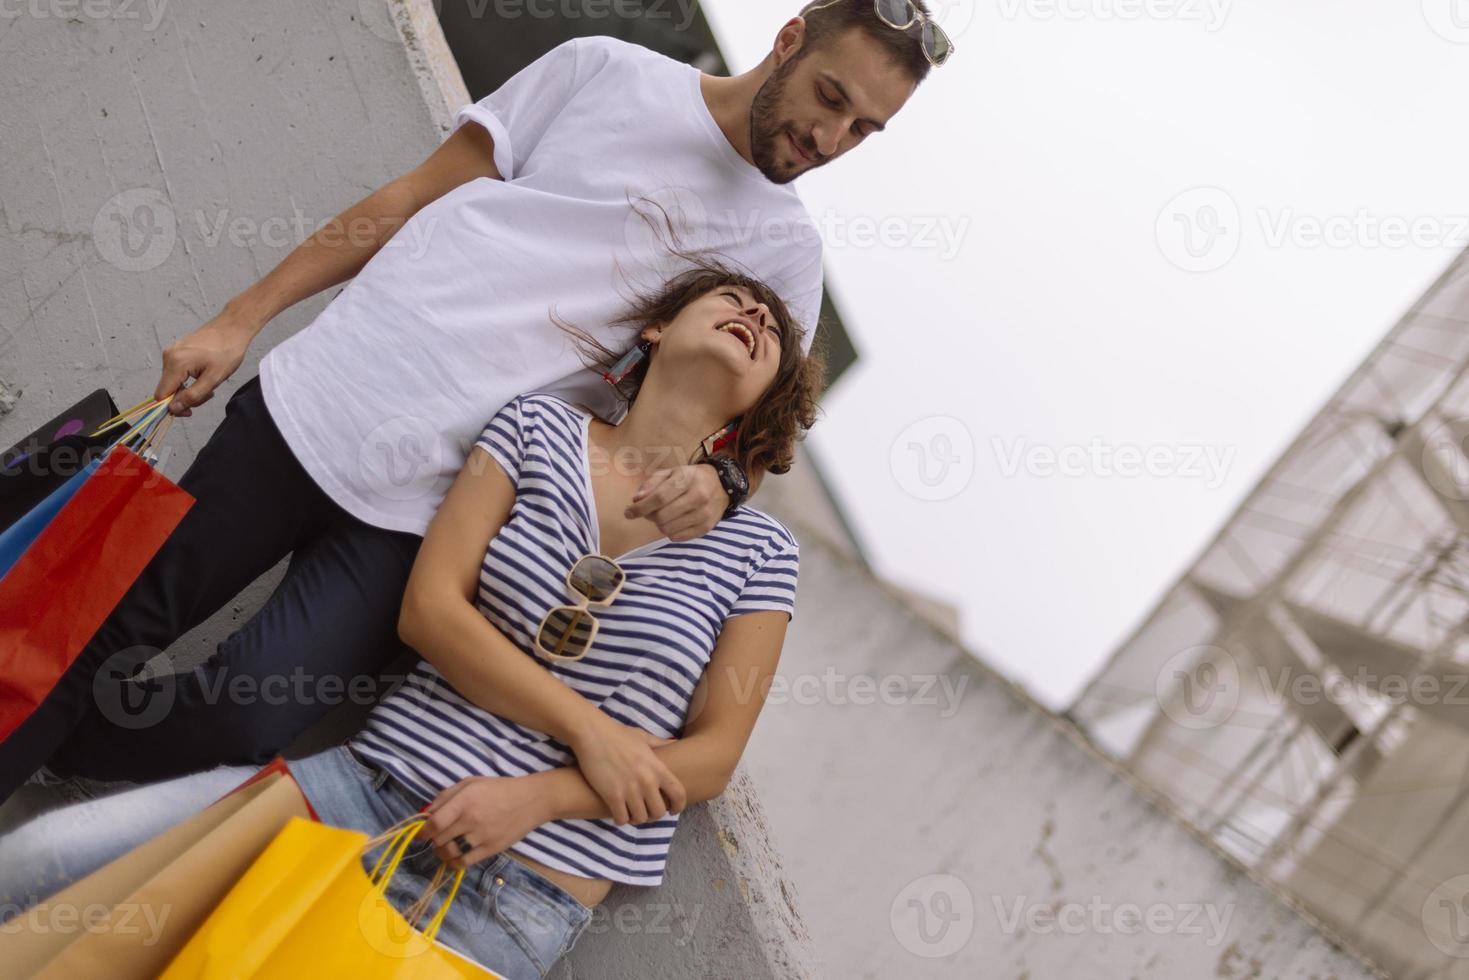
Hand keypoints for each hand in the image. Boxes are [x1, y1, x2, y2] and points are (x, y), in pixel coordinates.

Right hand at [154, 309, 256, 416]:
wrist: (233, 327)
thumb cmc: (227, 351)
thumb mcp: (213, 379)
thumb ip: (193, 396)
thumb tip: (173, 409)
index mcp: (175, 363)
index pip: (161, 395)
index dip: (173, 408)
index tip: (190, 411)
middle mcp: (168, 357)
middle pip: (168, 390)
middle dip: (186, 397)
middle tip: (209, 393)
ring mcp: (171, 352)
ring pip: (174, 382)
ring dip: (190, 388)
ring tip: (210, 382)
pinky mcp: (177, 350)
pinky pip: (177, 372)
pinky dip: (190, 379)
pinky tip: (205, 375)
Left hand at [421, 775, 550, 869]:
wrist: (531, 800)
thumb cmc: (498, 788)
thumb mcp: (471, 783)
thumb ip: (445, 796)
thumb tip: (425, 813)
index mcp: (465, 800)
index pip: (434, 823)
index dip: (422, 831)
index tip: (420, 833)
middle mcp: (471, 819)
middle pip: (439, 838)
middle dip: (433, 839)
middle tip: (437, 836)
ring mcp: (481, 836)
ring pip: (449, 852)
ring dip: (442, 852)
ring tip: (445, 846)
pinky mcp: (491, 849)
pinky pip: (464, 863)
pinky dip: (454, 862)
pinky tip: (456, 856)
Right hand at [569, 715, 685, 824]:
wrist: (592, 733)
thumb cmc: (618, 734)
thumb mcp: (644, 737)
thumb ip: (661, 744)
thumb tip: (676, 743)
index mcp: (657, 767)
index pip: (678, 794)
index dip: (678, 806)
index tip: (672, 810)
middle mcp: (647, 781)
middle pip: (659, 812)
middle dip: (653, 815)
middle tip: (646, 811)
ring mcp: (630, 789)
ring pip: (640, 818)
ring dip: (636, 818)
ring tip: (631, 812)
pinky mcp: (612, 795)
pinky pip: (622, 819)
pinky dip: (620, 819)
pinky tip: (617, 812)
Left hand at [624, 463, 727, 540]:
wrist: (722, 485)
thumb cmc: (690, 478)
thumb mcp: (671, 472)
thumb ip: (652, 484)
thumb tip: (637, 500)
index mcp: (687, 479)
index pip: (659, 498)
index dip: (640, 507)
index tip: (628, 513)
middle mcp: (698, 497)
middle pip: (662, 516)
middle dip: (649, 516)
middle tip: (648, 512)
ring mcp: (704, 514)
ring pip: (668, 529)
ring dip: (659, 524)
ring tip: (663, 515)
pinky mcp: (706, 528)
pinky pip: (678, 537)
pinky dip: (670, 531)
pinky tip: (674, 521)